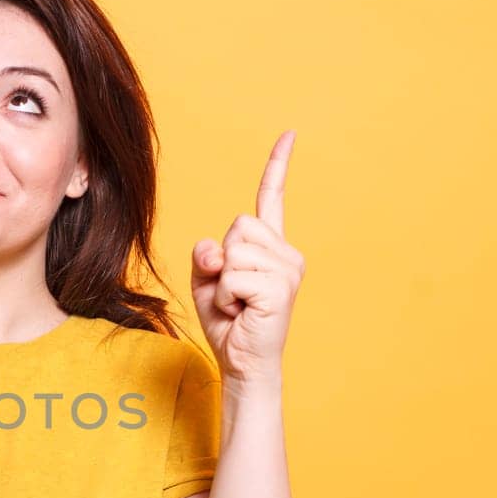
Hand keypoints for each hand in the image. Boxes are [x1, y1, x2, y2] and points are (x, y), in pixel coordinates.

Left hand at [190, 130, 304, 385]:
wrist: (242, 363)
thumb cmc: (227, 322)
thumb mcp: (206, 280)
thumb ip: (206, 255)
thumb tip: (217, 250)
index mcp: (270, 247)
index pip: (272, 198)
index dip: (278, 166)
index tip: (289, 134)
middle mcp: (286, 253)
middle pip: (237, 225)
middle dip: (221, 259)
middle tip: (232, 292)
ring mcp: (288, 269)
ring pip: (233, 250)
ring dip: (221, 282)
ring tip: (236, 304)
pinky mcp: (280, 288)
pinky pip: (232, 276)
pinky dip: (224, 297)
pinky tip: (240, 312)